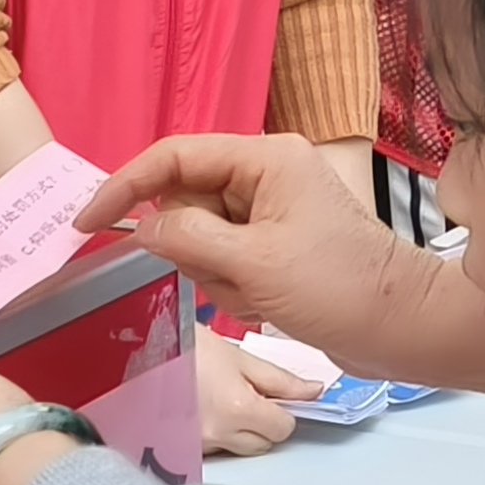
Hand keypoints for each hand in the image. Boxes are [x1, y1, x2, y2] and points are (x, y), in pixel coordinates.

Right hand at [86, 134, 484, 393]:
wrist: (398, 327)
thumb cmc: (336, 287)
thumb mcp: (253, 263)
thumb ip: (188, 237)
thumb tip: (143, 228)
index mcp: (265, 158)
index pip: (174, 156)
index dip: (124, 186)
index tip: (86, 223)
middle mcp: (265, 174)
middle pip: (185, 200)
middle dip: (193, 249)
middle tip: (230, 281)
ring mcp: (270, 210)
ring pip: (200, 236)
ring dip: (216, 275)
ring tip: (257, 295)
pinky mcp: (274, 244)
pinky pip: (224, 260)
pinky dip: (232, 287)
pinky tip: (266, 304)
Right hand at [193, 329, 301, 458]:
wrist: (139, 350)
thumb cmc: (185, 346)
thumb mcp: (239, 356)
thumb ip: (281, 380)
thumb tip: (313, 391)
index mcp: (237, 408)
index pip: (283, 429)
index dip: (284, 412)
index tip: (274, 397)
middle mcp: (217, 433)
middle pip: (263, 444)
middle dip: (263, 423)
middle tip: (248, 394)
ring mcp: (196, 445)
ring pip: (237, 449)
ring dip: (239, 430)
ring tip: (220, 398)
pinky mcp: (180, 449)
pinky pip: (213, 450)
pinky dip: (216, 434)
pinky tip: (204, 409)